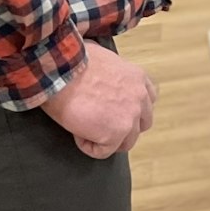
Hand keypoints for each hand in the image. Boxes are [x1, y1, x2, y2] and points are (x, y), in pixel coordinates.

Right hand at [41, 40, 156, 158]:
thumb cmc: (74, 61)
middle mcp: (140, 98)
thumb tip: (101, 74)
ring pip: (125, 142)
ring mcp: (130, 117)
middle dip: (122, 128)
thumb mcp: (105, 59)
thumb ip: (112, 73)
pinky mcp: (115, 133)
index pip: (147, 101)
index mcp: (138, 78)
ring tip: (84, 128)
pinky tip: (76, 132)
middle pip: (141, 125)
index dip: (129, 109)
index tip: (110, 110)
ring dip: (106, 140)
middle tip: (98, 124)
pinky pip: (103, 152)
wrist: (62, 71)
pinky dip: (88, 146)